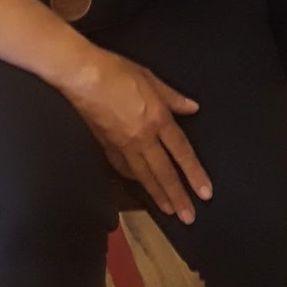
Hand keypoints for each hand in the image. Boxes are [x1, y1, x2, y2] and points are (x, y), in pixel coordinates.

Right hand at [61, 51, 210, 221]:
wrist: (82, 75)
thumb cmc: (114, 70)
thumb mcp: (150, 77)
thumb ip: (172, 96)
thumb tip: (191, 107)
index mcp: (156, 117)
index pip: (181, 151)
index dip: (195, 173)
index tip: (205, 193)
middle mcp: (142, 136)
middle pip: (164, 172)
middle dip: (178, 196)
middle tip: (189, 216)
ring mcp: (122, 144)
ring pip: (144, 175)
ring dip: (158, 194)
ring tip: (169, 211)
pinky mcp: (105, 145)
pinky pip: (123, 167)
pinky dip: (133, 179)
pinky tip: (139, 185)